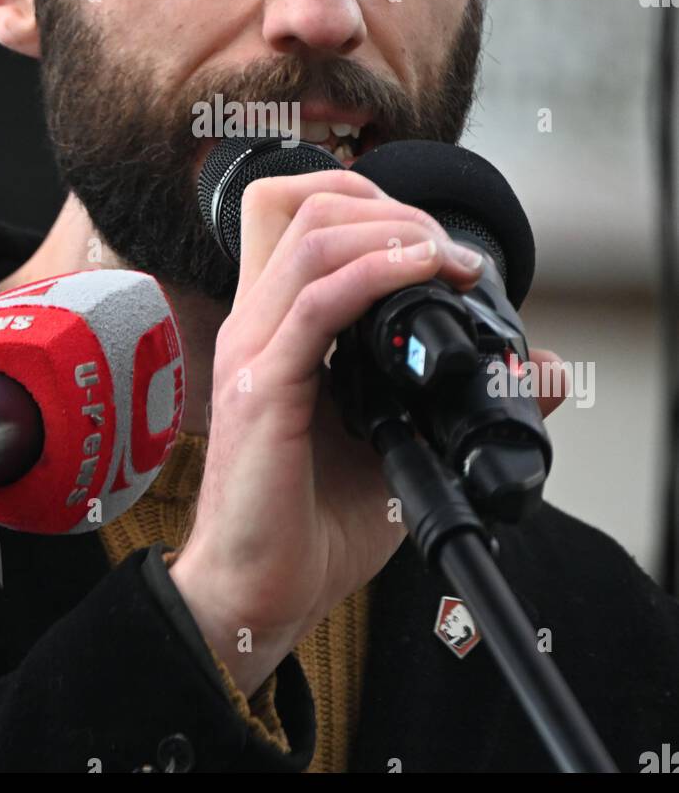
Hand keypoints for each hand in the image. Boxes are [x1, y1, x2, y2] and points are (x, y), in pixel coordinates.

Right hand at [170, 168, 502, 696]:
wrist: (263, 589)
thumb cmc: (313, 521)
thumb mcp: (397, 439)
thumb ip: (453, 394)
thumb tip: (538, 367)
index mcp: (276, 325)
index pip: (301, 214)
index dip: (371, 204)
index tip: (436, 243)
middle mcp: (256, 324)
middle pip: (307, 205)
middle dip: (391, 207)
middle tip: (447, 250)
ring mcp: (253, 349)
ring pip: (314, 237)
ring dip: (395, 231)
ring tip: (446, 259)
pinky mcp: (262, 386)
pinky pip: (319, 301)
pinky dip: (378, 271)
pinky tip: (421, 275)